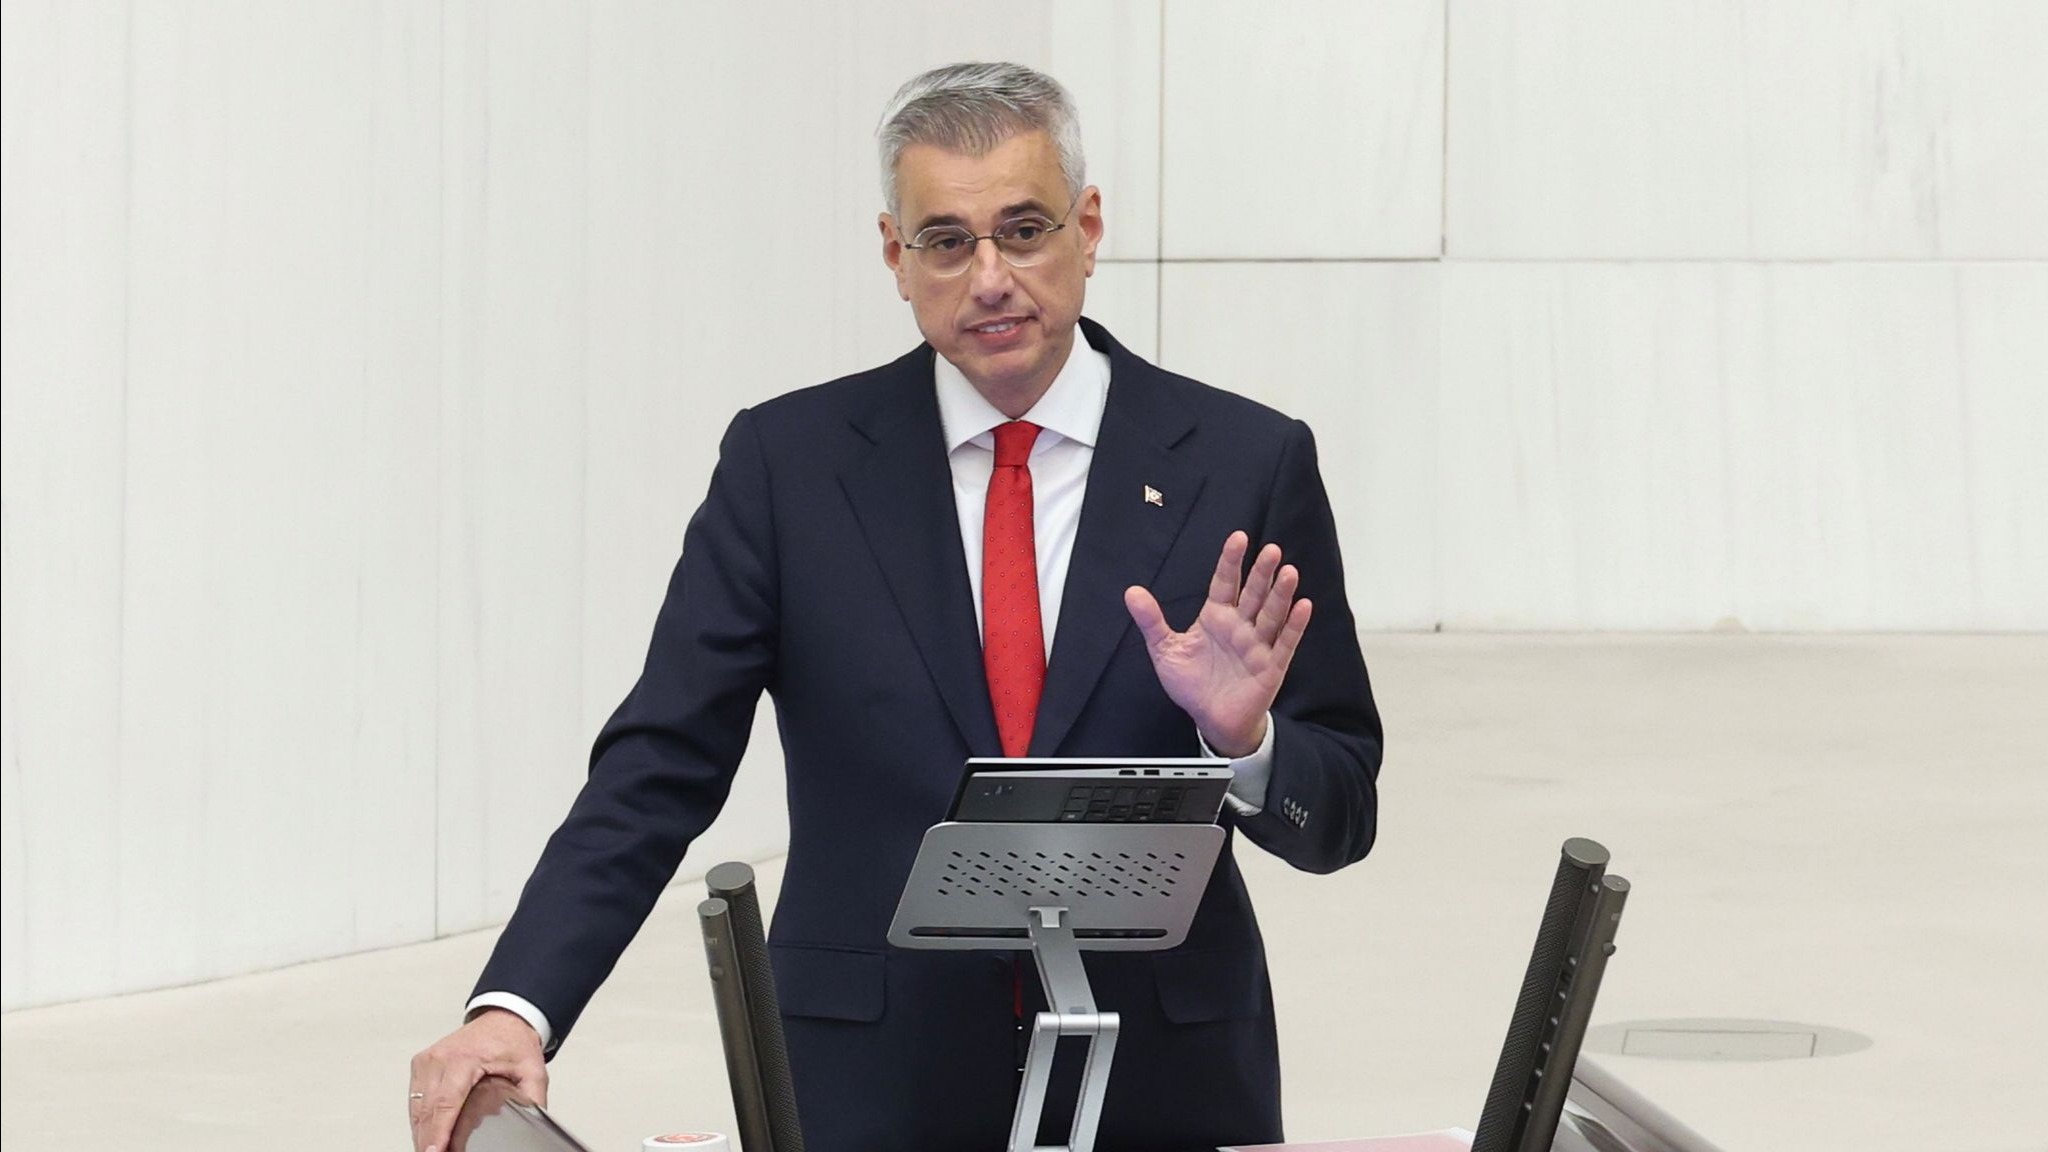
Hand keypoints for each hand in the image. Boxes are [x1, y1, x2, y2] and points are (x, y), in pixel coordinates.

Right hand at [408, 1009, 547, 1151]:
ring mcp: (427, 1060)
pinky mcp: (421, 1064)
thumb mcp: (532, 1069)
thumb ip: (532, 1098)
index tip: (436, 1151)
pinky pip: (415, 1100)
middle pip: (427, 1110)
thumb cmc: (513, 1041)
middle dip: (429, 1140)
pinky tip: (427, 1137)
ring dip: (422, 1133)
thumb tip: (534, 1121)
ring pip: (417, 1108)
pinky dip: (420, 1120)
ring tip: (434, 1151)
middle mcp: (440, 1058)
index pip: (446, 1102)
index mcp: (465, 1058)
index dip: (439, 1131)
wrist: (503, 1018)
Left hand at [1124, 531, 1311, 756]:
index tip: (1238, 537)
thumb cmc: (1192, 683)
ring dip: (1281, 594)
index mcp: (1216, 617)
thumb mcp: (1166, 650)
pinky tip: (1303, 605)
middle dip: (1262, 572)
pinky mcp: (1271, 666)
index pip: (1225, 582)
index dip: (1231, 561)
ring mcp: (1258, 645)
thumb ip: (1151, 621)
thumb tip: (1131, 591)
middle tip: (1271, 550)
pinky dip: (1294, 625)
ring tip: (1288, 571)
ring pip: (1271, 614)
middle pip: (1253, 594)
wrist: (1210, 720)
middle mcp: (1240, 626)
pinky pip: (1285, 643)